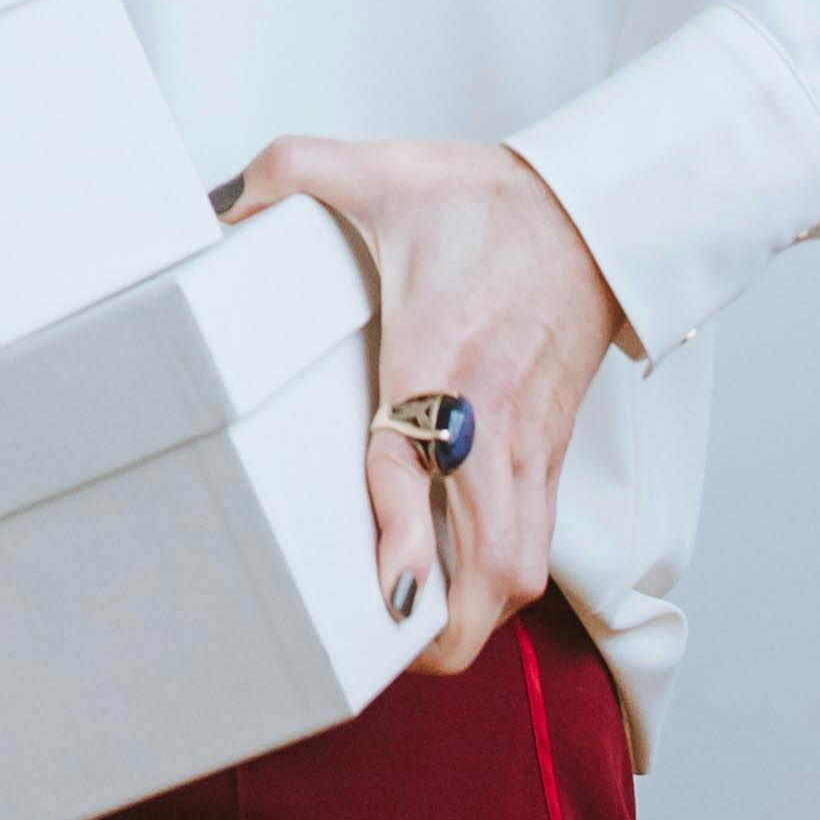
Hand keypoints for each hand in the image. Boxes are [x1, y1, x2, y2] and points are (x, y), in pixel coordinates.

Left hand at [214, 136, 625, 678]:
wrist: (597, 210)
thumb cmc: (495, 205)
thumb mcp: (384, 172)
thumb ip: (295, 173)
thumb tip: (222, 194)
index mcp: (446, 358)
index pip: (417, 463)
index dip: (402, 537)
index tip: (387, 593)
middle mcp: (493, 419)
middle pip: (496, 562)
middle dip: (446, 627)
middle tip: (377, 646)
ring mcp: (528, 446)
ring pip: (522, 569)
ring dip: (472, 615)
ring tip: (405, 634)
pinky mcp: (547, 452)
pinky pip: (530, 544)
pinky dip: (492, 582)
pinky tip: (444, 584)